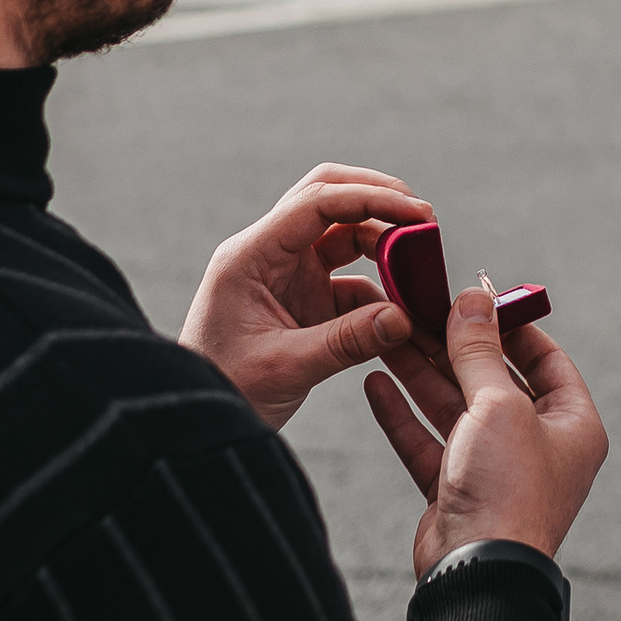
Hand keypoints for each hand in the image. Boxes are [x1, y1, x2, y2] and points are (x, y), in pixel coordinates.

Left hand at [180, 163, 436, 433]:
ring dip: (383, 244)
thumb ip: (346, 341)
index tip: (419, 213)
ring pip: (343, 234)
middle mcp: (268, 254)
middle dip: (378, 199)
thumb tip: (405, 318)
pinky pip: (349, 280)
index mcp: (251, 255)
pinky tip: (403, 310)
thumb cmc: (224, 390)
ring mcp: (285, 274)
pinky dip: (380, 290)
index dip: (372, 198)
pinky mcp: (301, 299)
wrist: (195, 424)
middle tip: (424, 219)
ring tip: (422, 267)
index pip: (316, 203)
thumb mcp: (285, 367)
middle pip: (328, 197)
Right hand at [364, 283, 608, 579]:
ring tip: (388, 336)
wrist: (476, 573)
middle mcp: (536, 445)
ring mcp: (494, 468)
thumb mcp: (498, 405)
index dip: (512, 327)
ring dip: (421, 373)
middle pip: (491, 381)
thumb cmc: (506, 490)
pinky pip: (427, 442)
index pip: (546, 360)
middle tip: (418, 310)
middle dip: (453, 346)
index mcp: (571, 424)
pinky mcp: (455, 490)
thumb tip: (475, 299)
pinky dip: (402, 415)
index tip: (477, 299)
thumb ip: (480, 352)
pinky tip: (375, 383)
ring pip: (454, 408)